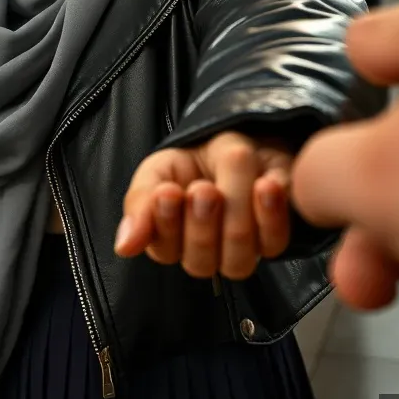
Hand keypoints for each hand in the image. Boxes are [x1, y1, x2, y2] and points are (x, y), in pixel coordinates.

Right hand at [115, 131, 292, 279]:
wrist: (235, 136)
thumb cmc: (191, 161)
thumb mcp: (158, 170)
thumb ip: (139, 204)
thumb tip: (123, 247)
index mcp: (171, 240)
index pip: (164, 250)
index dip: (166, 224)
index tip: (169, 192)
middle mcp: (207, 252)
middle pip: (201, 262)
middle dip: (201, 225)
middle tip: (204, 189)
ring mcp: (243, 249)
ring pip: (238, 260)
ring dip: (235, 218)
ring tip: (233, 179)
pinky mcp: (275, 235)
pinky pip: (275, 242)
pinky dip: (271, 214)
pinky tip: (266, 185)